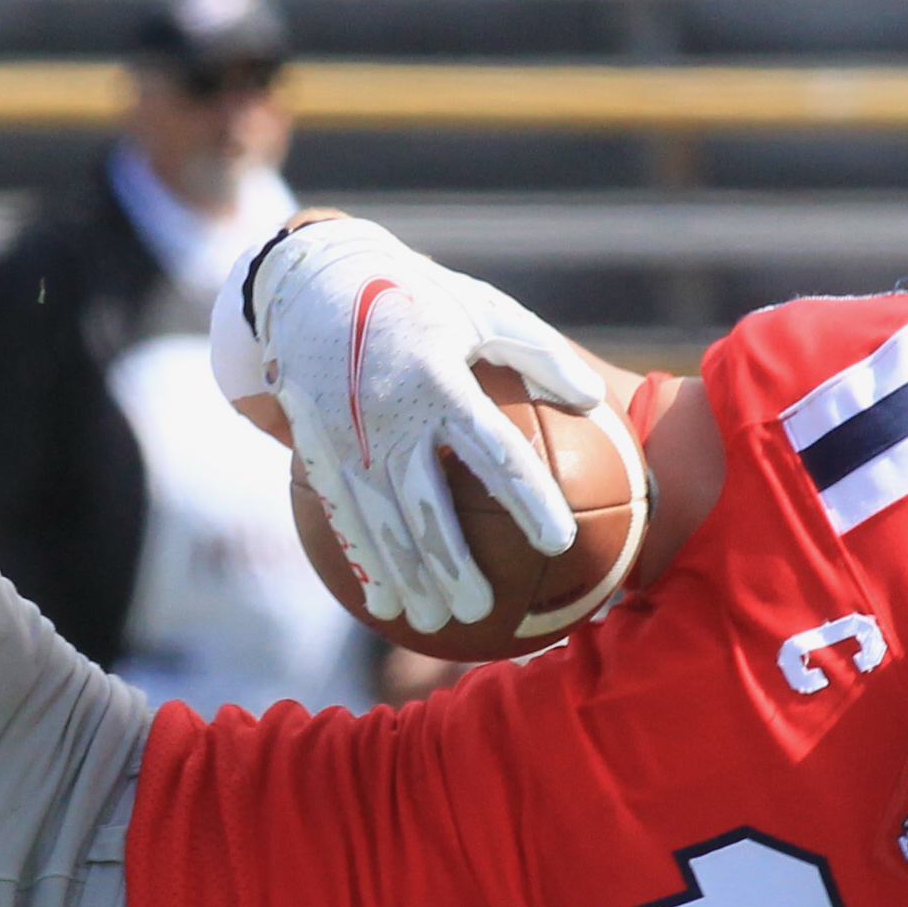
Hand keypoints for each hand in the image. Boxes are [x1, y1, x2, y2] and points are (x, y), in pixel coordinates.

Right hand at [228, 217, 601, 631]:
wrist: (312, 282)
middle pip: (426, 505)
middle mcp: (390, 416)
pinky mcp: (315, 450)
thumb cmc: (417, 297)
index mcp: (439, 379)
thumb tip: (595, 398)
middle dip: (450, 564)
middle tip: (480, 610)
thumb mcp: (483, 308)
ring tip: (433, 623)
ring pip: (379, 522)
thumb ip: (539, 353)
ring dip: (405, 578)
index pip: (493, 451)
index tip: (559, 541)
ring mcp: (347, 438)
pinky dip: (363, 563)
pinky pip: (342, 516)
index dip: (528, 498)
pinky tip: (383, 603)